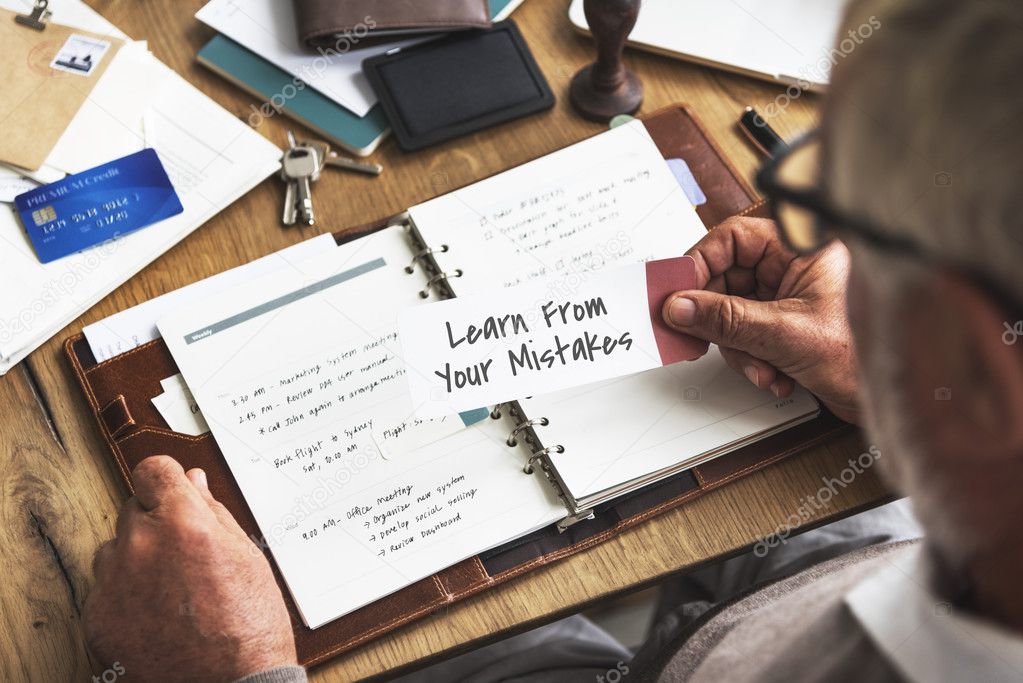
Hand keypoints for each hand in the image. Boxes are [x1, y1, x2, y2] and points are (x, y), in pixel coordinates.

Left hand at [84, 456, 296, 682]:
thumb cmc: (248, 627)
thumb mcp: (247, 557)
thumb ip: (213, 513)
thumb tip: (193, 483)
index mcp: (183, 523)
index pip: (153, 470)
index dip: (166, 480)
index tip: (172, 492)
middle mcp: (141, 545)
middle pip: (134, 510)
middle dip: (156, 523)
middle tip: (185, 555)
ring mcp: (114, 583)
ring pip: (116, 549)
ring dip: (137, 558)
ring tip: (172, 591)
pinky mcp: (96, 617)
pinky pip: (104, 589)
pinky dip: (125, 596)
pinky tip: (156, 615)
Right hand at [663, 216, 860, 423]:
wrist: (897, 398)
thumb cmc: (868, 354)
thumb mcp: (786, 334)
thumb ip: (728, 319)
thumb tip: (683, 306)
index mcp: (803, 247)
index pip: (734, 238)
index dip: (700, 264)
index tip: (677, 292)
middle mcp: (795, 268)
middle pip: (727, 278)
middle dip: (719, 318)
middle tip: (697, 334)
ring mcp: (790, 298)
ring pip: (732, 312)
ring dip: (738, 347)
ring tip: (759, 366)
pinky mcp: (787, 326)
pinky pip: (746, 334)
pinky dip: (751, 358)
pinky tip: (773, 373)